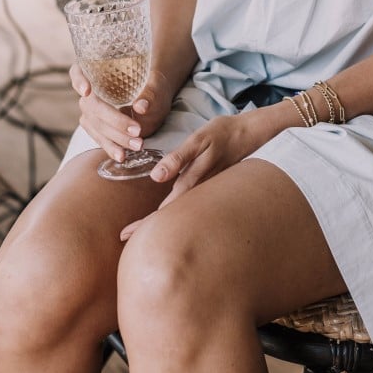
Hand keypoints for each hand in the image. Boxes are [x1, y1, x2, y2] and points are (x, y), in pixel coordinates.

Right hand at [69, 63, 172, 163]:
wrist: (151, 97)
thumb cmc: (152, 84)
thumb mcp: (156, 84)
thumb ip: (150, 93)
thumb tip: (140, 107)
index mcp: (97, 71)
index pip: (78, 71)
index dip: (79, 80)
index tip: (87, 91)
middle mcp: (88, 91)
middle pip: (92, 105)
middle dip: (114, 120)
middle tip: (137, 130)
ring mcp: (89, 111)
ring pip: (96, 125)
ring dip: (115, 138)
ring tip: (136, 145)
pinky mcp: (95, 128)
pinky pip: (99, 138)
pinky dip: (111, 147)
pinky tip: (122, 155)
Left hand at [119, 106, 283, 240]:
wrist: (249, 132)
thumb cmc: (221, 134)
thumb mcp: (199, 141)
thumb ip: (178, 158)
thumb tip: (157, 177)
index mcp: (192, 183)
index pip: (163, 210)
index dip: (144, 223)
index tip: (124, 236)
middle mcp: (198, 192)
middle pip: (169, 215)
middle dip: (146, 228)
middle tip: (123, 239)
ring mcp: (205, 191)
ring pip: (179, 211)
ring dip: (160, 221)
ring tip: (140, 233)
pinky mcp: (209, 186)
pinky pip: (190, 202)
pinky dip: (176, 210)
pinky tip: (169, 214)